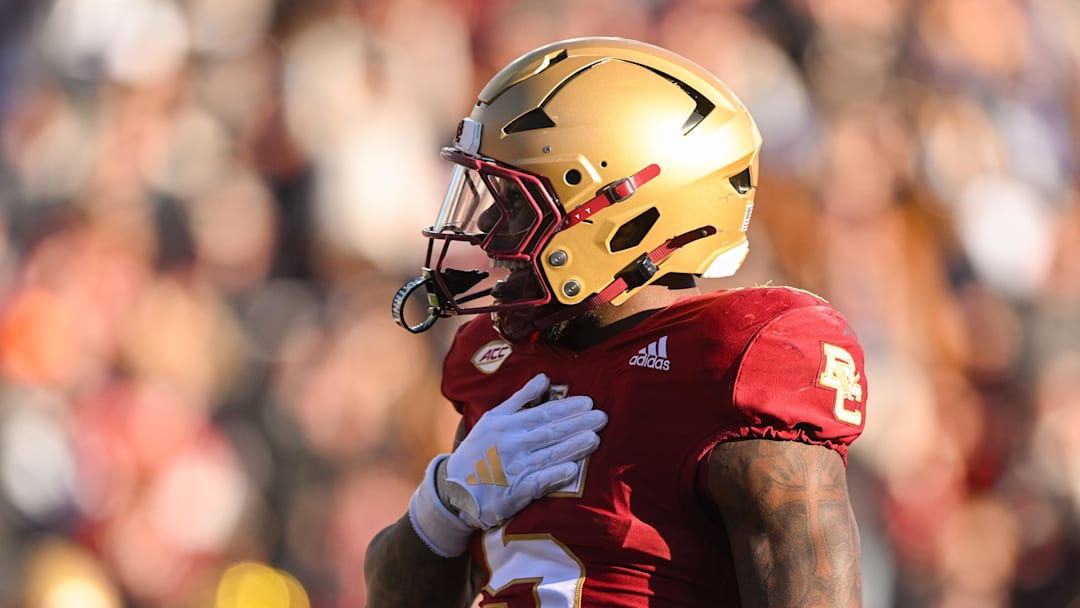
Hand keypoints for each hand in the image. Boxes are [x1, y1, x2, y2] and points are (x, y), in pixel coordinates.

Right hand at [438, 373, 606, 528]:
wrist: (453, 488)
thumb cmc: (478, 450)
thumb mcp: (493, 418)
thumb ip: (520, 398)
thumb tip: (544, 378)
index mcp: (507, 425)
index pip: (543, 413)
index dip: (567, 408)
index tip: (589, 403)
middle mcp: (512, 444)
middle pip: (550, 432)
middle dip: (578, 424)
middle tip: (602, 417)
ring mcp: (513, 469)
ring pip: (548, 456)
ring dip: (572, 447)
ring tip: (595, 438)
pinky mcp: (514, 493)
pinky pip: (537, 483)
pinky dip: (553, 476)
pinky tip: (572, 470)